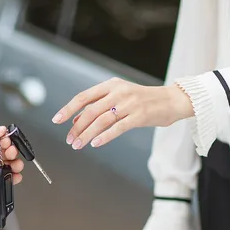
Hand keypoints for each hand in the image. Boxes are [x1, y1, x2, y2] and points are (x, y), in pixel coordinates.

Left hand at [51, 78, 194, 149]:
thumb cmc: (144, 100)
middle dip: (77, 127)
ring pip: (101, 120)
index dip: (68, 109)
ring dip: (87, 134)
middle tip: (69, 140)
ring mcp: (130, 104)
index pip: (84, 97)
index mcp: (111, 85)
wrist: (172, 100)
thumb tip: (78, 121)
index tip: (57, 120)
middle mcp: (119, 92)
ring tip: (78, 145)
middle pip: (90, 111)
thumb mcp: (120, 97)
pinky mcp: (139, 116)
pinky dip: (105, 136)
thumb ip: (100, 106)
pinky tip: (95, 143)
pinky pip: (118, 128)